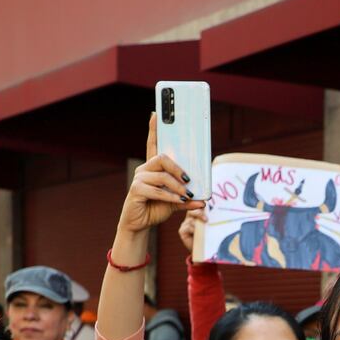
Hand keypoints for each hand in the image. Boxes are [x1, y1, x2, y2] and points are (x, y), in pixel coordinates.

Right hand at [118, 115, 203, 236]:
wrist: (141, 225)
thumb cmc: (156, 209)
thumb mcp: (176, 202)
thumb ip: (188, 199)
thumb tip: (204, 199)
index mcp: (152, 168)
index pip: (153, 145)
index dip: (154, 129)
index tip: (156, 114)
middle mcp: (144, 170)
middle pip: (162, 158)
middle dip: (177, 168)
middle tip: (188, 180)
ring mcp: (138, 179)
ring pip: (162, 176)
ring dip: (177, 187)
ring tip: (187, 195)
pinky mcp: (136, 190)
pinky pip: (157, 190)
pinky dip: (170, 197)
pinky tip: (179, 202)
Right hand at [177, 208, 205, 253]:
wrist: (202, 250)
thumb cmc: (206, 238)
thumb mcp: (209, 227)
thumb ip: (209, 220)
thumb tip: (215, 212)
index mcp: (196, 216)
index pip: (196, 207)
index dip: (199, 204)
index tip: (205, 204)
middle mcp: (189, 219)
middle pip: (191, 211)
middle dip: (199, 213)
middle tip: (206, 220)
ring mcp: (184, 225)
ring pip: (190, 220)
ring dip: (198, 225)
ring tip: (203, 231)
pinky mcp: (182, 231)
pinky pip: (187, 227)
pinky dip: (193, 230)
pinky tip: (196, 234)